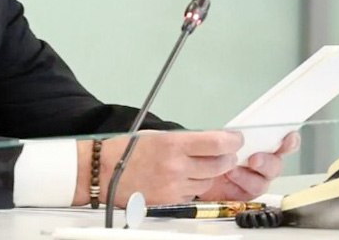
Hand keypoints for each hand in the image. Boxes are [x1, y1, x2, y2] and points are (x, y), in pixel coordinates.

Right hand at [95, 130, 243, 205]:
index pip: (217, 143)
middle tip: (223, 152)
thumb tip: (210, 141)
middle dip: (226, 158)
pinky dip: (193, 186)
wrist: (103, 172)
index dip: (232, 141)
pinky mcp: (171, 201)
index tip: (235, 138)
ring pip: (209, 181)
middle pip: (220, 164)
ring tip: (194, 165)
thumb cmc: (125, 151)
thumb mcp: (157, 136)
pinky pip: (194, 194)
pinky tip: (181, 178)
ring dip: (209, 173)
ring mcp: (175, 186)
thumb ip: (184, 140)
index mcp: (172, 144)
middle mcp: (176, 166)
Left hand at [199, 131, 300, 200]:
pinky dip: (241, 183)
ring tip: (233, 169)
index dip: (289, 141)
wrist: (192, 172)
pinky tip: (229, 176)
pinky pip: (250, 192)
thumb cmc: (208, 153)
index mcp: (259, 146)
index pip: (281, 143)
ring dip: (249, 175)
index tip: (289, 137)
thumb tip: (238, 133)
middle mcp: (260, 164)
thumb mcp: (219, 138)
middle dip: (268, 162)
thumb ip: (232, 135)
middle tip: (255, 159)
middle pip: (276, 164)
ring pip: (264, 181)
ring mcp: (254, 180)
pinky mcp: (245, 194)